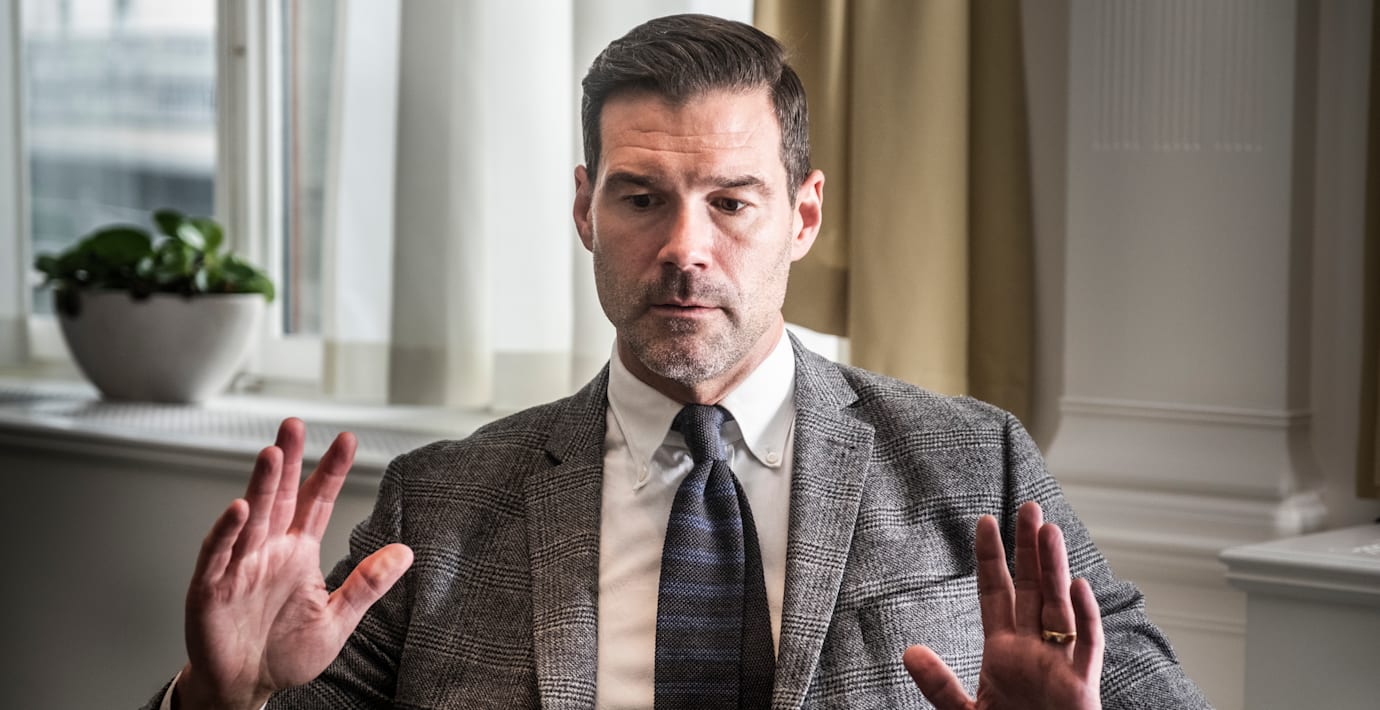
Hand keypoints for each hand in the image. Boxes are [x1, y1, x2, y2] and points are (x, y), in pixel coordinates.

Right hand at [176, 418, 413, 709]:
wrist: (244, 688)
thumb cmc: (284, 653)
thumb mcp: (336, 619)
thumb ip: (367, 584)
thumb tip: (406, 552)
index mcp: (297, 552)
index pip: (317, 502)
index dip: (330, 471)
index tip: (348, 440)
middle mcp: (267, 551)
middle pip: (280, 497)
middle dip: (288, 460)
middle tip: (294, 424)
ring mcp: (237, 566)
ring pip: (250, 518)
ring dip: (261, 486)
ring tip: (273, 454)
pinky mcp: (210, 589)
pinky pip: (218, 556)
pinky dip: (227, 533)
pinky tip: (239, 510)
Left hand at [903, 501, 1103, 708]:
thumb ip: (939, 685)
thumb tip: (908, 651)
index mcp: (1004, 654)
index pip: (997, 594)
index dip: (992, 559)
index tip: (986, 521)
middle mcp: (1034, 651)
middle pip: (1034, 590)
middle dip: (1030, 550)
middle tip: (1028, 507)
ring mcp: (1061, 666)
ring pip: (1060, 608)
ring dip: (1055, 570)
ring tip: (1049, 531)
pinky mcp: (1083, 689)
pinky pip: (1086, 647)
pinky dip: (1085, 618)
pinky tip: (1078, 585)